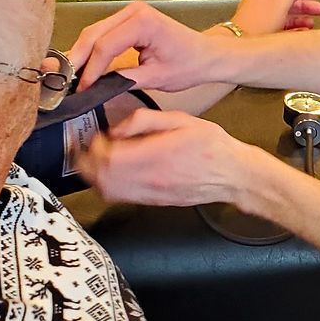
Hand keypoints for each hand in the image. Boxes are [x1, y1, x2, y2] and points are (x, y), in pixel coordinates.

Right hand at [68, 0, 211, 92]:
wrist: (207, 54)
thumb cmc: (191, 63)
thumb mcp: (157, 77)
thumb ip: (125, 79)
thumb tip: (99, 86)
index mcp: (144, 22)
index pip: (106, 46)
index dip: (90, 69)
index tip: (83, 87)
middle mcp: (135, 11)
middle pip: (94, 34)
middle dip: (77, 58)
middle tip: (65, 80)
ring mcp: (130, 13)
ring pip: (94, 32)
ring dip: (81, 54)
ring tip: (70, 75)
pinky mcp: (128, 20)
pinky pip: (103, 33)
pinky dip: (91, 49)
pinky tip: (83, 65)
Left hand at [74, 108, 242, 206]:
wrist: (232, 175)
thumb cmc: (211, 147)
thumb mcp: (180, 119)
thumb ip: (144, 120)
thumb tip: (117, 129)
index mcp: (156, 155)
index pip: (109, 156)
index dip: (94, 146)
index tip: (98, 137)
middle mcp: (150, 178)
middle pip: (102, 178)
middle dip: (87, 162)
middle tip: (88, 149)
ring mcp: (151, 193)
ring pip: (107, 191)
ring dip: (94, 177)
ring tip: (95, 162)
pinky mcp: (153, 201)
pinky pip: (120, 198)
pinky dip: (107, 187)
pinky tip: (111, 175)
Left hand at [231, 0, 319, 34]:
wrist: (242, 46)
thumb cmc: (256, 23)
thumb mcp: (279, 1)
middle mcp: (260, 5)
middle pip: (285, 1)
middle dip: (303, 4)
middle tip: (316, 7)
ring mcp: (260, 20)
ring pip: (284, 16)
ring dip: (300, 18)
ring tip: (311, 22)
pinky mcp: (262, 34)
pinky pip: (281, 29)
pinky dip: (293, 30)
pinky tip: (300, 33)